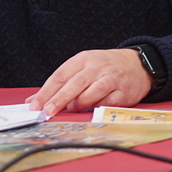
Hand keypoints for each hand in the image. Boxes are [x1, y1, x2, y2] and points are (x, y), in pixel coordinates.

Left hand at [27, 48, 153, 115]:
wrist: (138, 64)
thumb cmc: (105, 68)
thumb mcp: (82, 68)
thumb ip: (60, 84)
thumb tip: (33, 101)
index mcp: (84, 59)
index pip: (60, 75)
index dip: (46, 91)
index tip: (35, 105)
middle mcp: (98, 67)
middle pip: (75, 84)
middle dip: (59, 99)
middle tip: (47, 112)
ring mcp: (112, 78)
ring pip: (92, 92)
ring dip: (79, 104)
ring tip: (72, 109)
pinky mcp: (124, 92)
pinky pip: (107, 102)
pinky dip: (97, 107)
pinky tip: (92, 109)